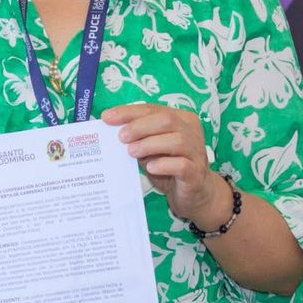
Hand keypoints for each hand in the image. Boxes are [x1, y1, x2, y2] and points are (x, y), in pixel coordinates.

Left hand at [101, 103, 228, 227]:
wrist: (193, 194)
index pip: (153, 109)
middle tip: (121, 137)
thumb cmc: (169, 167)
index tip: (107, 117)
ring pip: (176, 140)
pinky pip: (181, 165)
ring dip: (149, 144)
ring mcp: (196, 152)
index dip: (129, 112)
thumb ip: (138, 138)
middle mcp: (191, 132)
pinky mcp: (195, 173)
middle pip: (166, 120)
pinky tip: (150, 168)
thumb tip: (113, 130)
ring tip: (131, 152)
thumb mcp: (151, 150)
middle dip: (139, 126)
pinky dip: (163, 164)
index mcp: (180, 119)